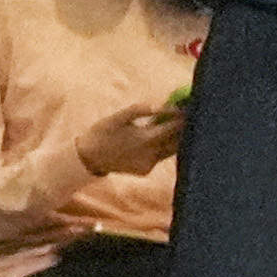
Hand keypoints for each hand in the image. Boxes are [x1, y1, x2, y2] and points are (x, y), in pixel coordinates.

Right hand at [73, 97, 189, 179]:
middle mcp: (151, 154)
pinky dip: (163, 148)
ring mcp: (149, 164)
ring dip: (176, 139)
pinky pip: (160, 157)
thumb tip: (160, 106)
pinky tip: (158, 140)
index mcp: (145, 138)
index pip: (173, 126)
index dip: (182, 116)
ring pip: (171, 150)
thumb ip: (139, 110)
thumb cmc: (102, 133)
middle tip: (188, 115)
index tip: (188, 106)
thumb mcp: (117, 117)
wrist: (89, 158)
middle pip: (178, 140)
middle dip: (183, 128)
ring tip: (176, 126)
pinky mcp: (146, 170)